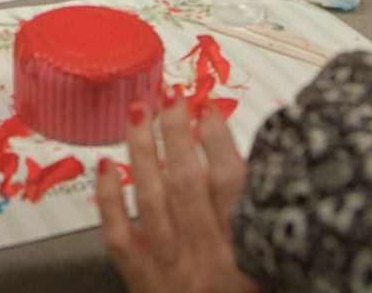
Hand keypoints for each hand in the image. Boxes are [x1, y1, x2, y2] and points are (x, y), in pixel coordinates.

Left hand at [95, 101, 259, 292]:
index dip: (219, 141)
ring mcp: (168, 266)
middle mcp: (205, 257)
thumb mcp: (265, 258)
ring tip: (138, 113)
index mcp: (245, 250)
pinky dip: (109, 196)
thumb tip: (236, 148)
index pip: (232, 186)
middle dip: (177, 133)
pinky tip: (105, 164)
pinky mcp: (139, 276)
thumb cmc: (237, 290)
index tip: (207, 110)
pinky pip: (118, 233)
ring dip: (142, 150)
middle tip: (171, 97)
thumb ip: (252, 207)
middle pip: (188, 184)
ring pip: (152, 199)